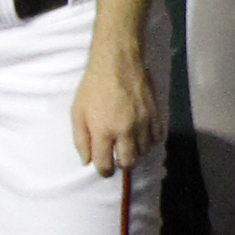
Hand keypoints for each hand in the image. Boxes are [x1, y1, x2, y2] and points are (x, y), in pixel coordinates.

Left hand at [70, 49, 163, 175]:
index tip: (104, 169)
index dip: (104, 171)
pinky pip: (157, 137)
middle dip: (122, 164)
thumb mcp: (77, 112)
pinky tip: (143, 135)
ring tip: (129, 144)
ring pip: (144, 151)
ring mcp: (142, 123)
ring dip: (136, 151)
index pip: (105, 164)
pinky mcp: (155, 115)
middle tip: (118, 159)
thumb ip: (81, 139)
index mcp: (103, 132)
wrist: (117, 63)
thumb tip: (86, 161)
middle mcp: (125, 131)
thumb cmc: (93, 87)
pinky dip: (150, 141)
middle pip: (129, 162)